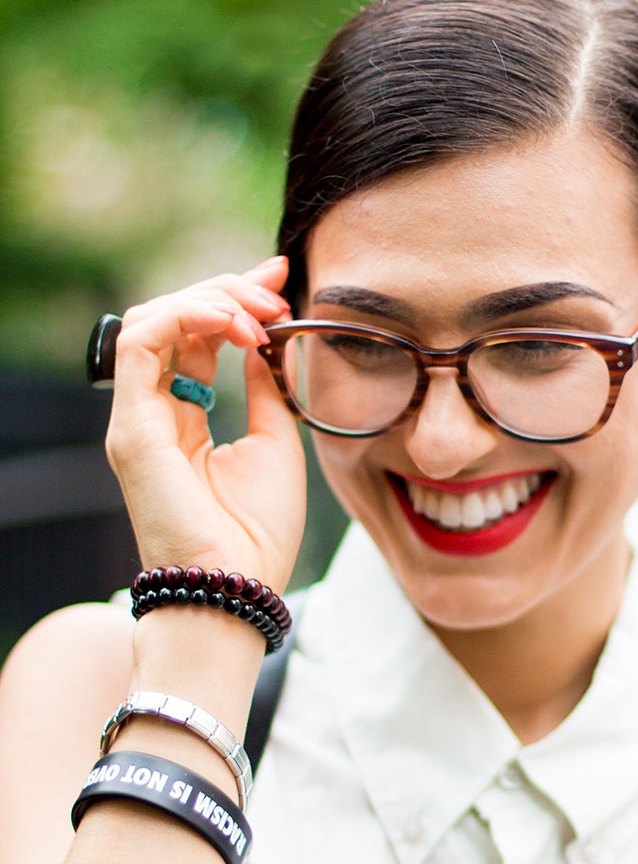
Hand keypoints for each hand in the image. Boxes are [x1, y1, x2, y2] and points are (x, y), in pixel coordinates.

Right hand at [105, 256, 306, 590]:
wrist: (240, 586)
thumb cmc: (258, 533)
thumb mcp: (276, 443)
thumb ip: (265, 389)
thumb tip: (266, 341)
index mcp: (183, 421)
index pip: (195, 338)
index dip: (233, 298)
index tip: (280, 277)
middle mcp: (153, 415)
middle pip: (172, 321)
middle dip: (226, 290)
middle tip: (276, 289)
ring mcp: (137, 420)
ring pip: (152, 320)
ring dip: (210, 301)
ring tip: (260, 313)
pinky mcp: (132, 427)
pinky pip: (142, 342)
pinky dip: (188, 318)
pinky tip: (235, 327)